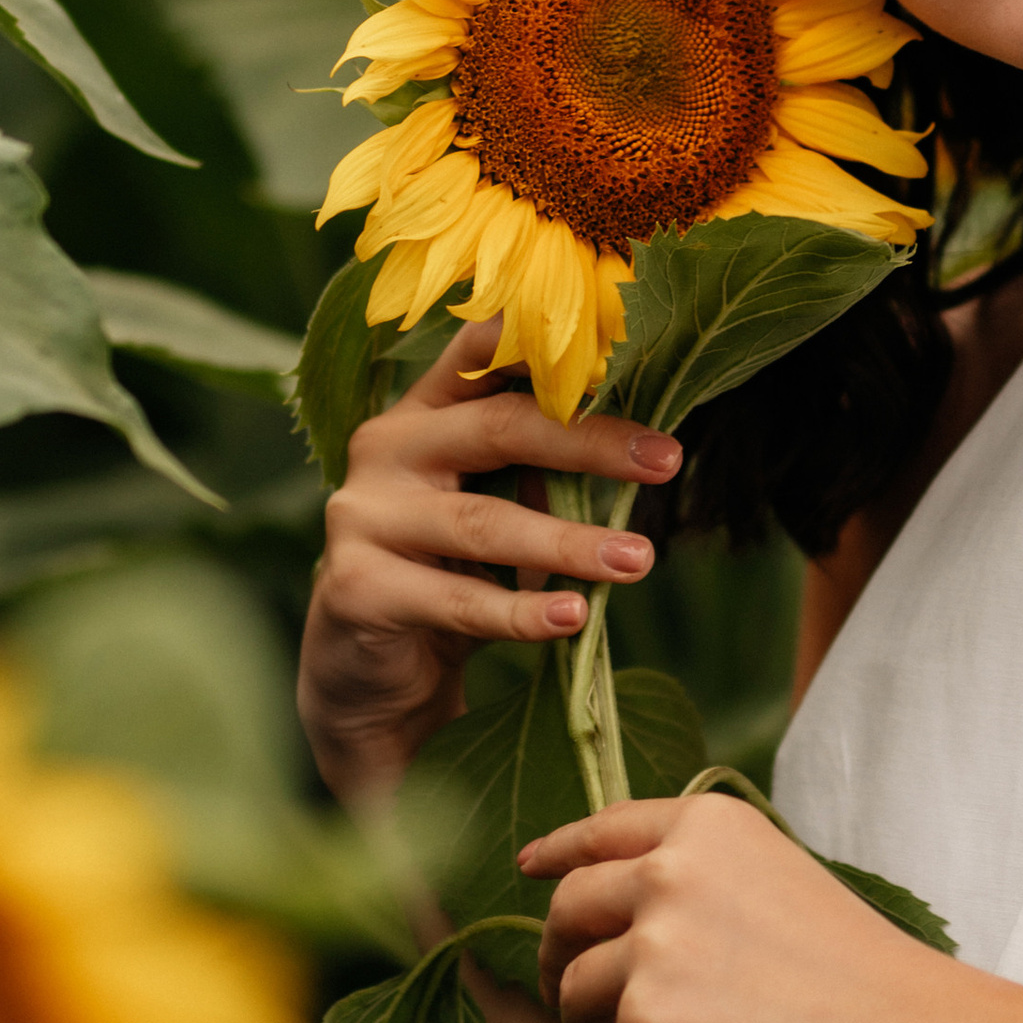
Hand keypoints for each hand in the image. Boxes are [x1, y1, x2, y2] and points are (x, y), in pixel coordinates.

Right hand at [298, 321, 681, 805]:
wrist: (375, 672)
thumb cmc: (452, 572)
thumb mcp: (498, 507)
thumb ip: (541, 470)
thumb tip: (643, 447)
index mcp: (425, 410)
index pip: (485, 353)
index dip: (553, 350)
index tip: (628, 359)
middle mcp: (387, 447)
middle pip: (498, 427)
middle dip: (589, 442)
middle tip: (666, 461)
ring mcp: (363, 515)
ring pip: (482, 521)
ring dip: (569, 543)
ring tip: (637, 560)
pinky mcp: (357, 585)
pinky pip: (457, 600)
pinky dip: (521, 612)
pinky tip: (572, 616)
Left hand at [524, 792, 980, 1022]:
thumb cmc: (868, 981)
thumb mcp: (782, 888)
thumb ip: (706, 884)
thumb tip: (628, 920)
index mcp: (711, 824)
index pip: (605, 829)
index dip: (559, 851)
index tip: (533, 869)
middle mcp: (672, 869)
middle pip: (568, 910)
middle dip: (559, 960)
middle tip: (576, 1008)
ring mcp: (656, 942)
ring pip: (576, 992)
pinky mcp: (650, 1021)